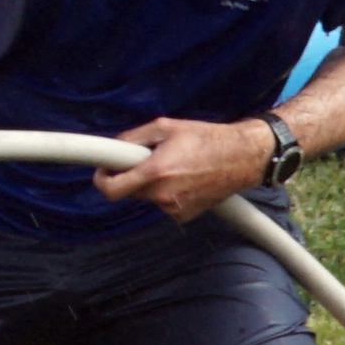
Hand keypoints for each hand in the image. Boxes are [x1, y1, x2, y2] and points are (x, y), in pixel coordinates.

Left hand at [93, 116, 270, 218]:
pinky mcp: (184, 216)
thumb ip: (134, 138)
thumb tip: (114, 147)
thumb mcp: (166, 127)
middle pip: (129, 191)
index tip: (103, 172)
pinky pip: (164, 204)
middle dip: (132, 176)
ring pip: (148, 197)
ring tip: (175, 166)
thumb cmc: (206, 138)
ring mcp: (173, 209)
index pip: (112, 189)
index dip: (102, 180)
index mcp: (155, 172)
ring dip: (152, 184)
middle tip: (147, 159)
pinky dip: (167, 193)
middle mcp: (162, 195)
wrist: (242, 159)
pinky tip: (186, 179)